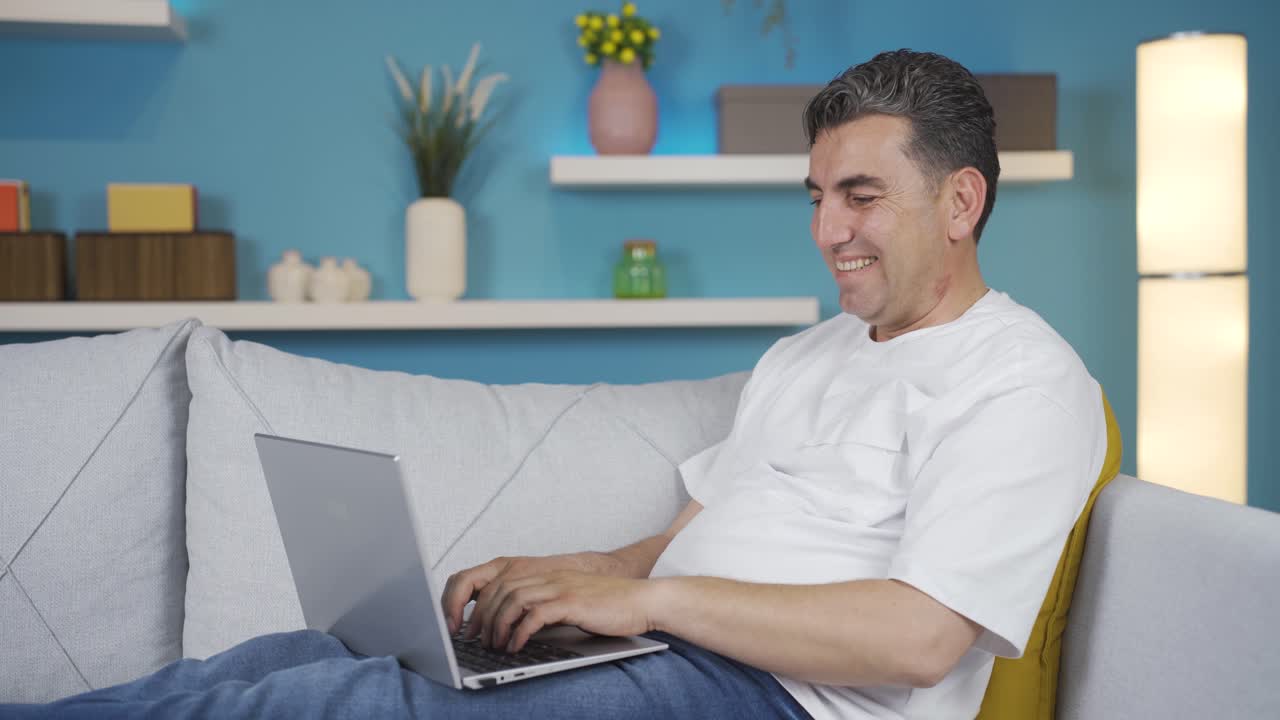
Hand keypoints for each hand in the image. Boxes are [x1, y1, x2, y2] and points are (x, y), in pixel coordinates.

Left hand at [475, 570, 658, 652]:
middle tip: (477, 639)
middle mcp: (550, 577)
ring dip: (498, 625)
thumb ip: (547, 607)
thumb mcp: (572, 602)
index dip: (481, 603)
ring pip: (513, 600)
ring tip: (495, 645)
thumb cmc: (610, 606)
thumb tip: (520, 628)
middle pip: (501, 589)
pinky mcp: (572, 602)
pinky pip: (536, 615)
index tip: (473, 625)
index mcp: (547, 576)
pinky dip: (520, 632)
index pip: (501, 581)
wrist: (643, 600)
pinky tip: (516, 646)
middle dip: (483, 616)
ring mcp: (561, 587)